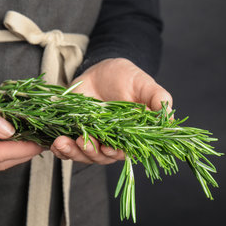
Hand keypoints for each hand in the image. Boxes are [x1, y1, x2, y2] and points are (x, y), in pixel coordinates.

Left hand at [51, 58, 172, 163]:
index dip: (116, 153)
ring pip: (82, 155)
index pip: (124, 152)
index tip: (109, 148)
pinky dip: (60, 149)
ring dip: (72, 152)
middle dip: (90, 152)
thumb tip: (170, 116)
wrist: (102, 69)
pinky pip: (66, 148)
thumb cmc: (127, 77)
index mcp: (129, 136)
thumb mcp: (144, 84)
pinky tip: (55, 142)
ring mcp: (91, 137)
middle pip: (100, 157)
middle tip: (83, 142)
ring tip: (63, 142)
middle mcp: (110, 141)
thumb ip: (157, 98)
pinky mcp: (74, 131)